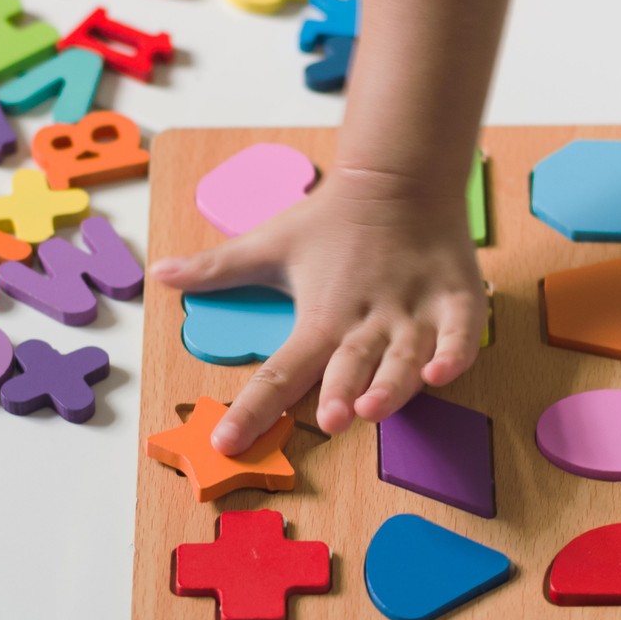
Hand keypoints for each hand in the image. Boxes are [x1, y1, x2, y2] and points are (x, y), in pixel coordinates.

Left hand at [150, 165, 486, 454]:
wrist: (397, 176)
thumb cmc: (330, 219)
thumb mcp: (268, 244)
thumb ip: (217, 268)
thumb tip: (160, 272)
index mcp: (319, 314)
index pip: (279, 371)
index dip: (252, 409)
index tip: (227, 443)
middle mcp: (364, 319)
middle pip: (349, 365)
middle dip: (339, 393)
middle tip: (329, 419)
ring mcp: (413, 310)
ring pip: (403, 355)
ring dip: (391, 383)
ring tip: (375, 408)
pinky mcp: (454, 298)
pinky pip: (461, 330)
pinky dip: (454, 352)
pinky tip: (442, 374)